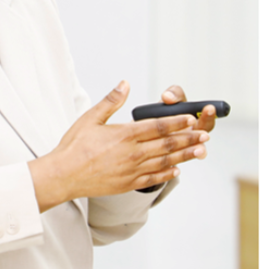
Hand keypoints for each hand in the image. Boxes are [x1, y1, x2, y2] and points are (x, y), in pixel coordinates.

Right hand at [31, 81, 208, 211]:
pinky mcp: (128, 184)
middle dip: (188, 138)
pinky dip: (167, 174)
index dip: (177, 122)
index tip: (191, 118)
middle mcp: (132, 153)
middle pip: (166, 144)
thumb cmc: (74, 146)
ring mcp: (131, 170)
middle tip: (205, 134)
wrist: (62, 176)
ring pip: (165, 161)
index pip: (157, 126)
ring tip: (201, 150)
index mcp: (124, 135)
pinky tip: (178, 170)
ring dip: (184, 155)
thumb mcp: (90, 118)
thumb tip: (125, 84)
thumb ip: (111, 102)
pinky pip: (153, 179)